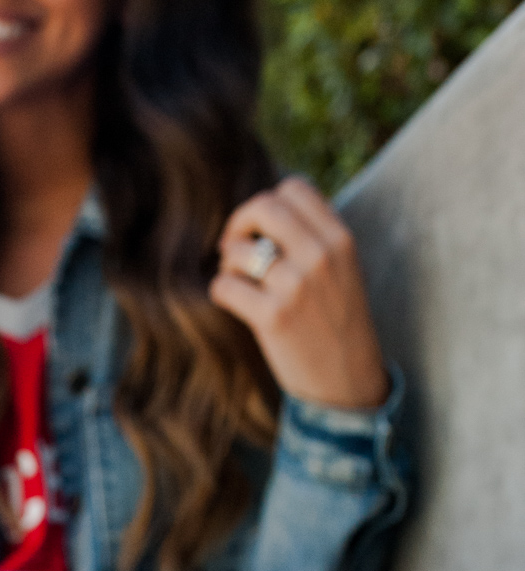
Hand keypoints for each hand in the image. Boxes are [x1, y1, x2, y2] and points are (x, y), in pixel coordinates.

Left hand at [210, 176, 389, 411]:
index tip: (259, 229)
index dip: (267, 204)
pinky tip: (235, 303)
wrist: (348, 382)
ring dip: (228, 264)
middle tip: (233, 246)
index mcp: (340, 239)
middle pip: (263, 207)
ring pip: (238, 250)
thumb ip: (313, 238)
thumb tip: (262, 212)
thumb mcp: (343, 270)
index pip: (294, 188)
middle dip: (239, 223)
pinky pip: (225, 286)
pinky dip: (222, 292)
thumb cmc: (338, 324)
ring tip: (238, 281)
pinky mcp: (272, 318)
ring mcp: (296, 286)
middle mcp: (320, 256)